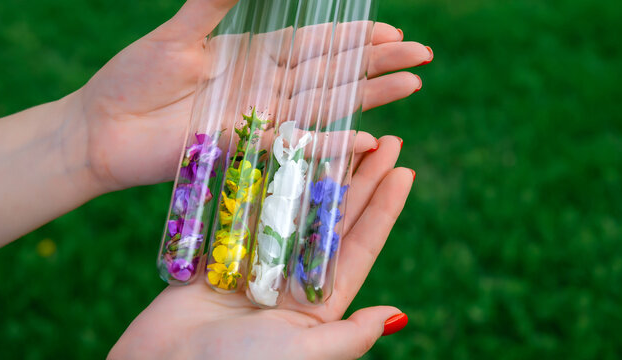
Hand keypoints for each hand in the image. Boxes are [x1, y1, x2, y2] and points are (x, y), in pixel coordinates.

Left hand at [70, 0, 429, 190]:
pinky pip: (300, 146)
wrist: (102, 128)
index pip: (317, 43)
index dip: (354, 36)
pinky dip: (334, 143)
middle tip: (422, 55)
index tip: (391, 28)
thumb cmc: (133, 77)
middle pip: (335, 72)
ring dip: (371, 96)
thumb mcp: (178, 33)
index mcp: (254, 55)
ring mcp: (262, 120)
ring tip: (412, 86)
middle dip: (379, 63)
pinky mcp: (249, 149)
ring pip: (328, 105)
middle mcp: (267, 88)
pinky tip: (368, 138)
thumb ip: (213, 2)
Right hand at [110, 136, 412, 358]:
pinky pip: (242, 210)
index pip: (361, 247)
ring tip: (339, 131)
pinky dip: (258, 180)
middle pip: (333, 219)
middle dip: (359, 178)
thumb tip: (397, 314)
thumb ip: (350, 335)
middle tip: (384, 137)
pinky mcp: (216, 257)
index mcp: (319, 305)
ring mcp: (254, 266)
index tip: (405, 170)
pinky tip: (277, 148)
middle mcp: (291, 282)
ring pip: (291, 207)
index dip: (384, 208)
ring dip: (314, 170)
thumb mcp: (305, 354)